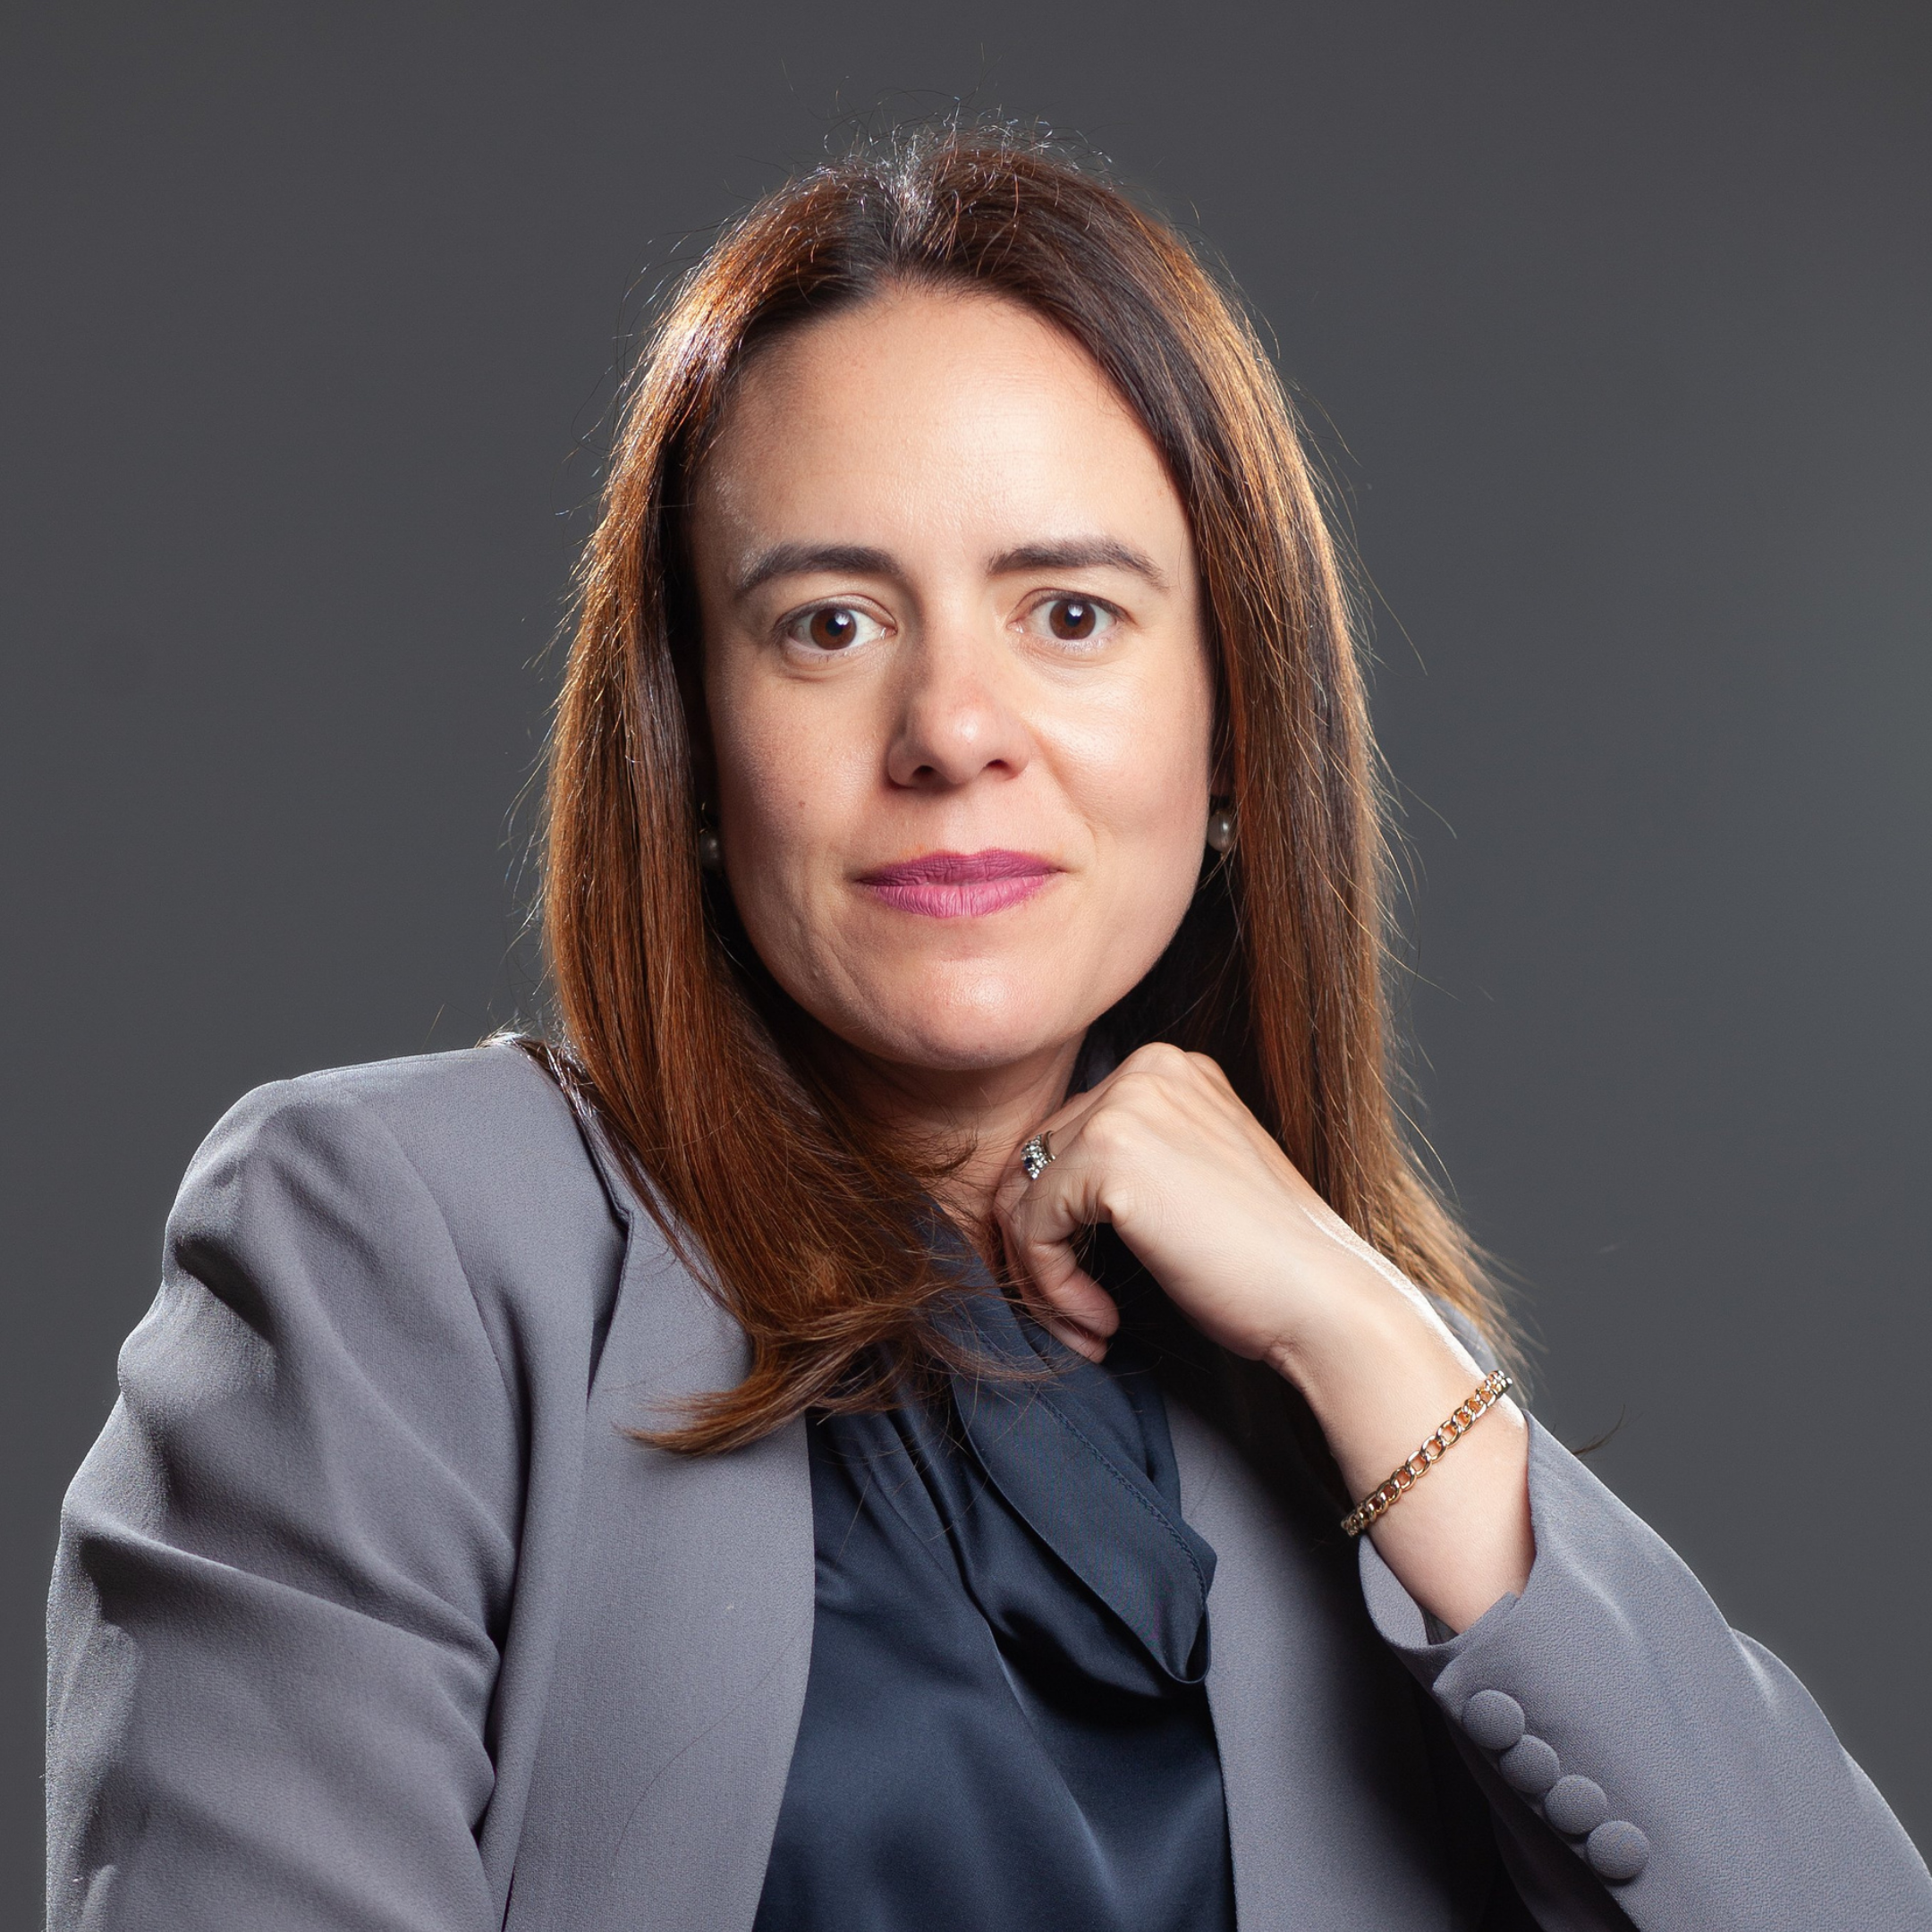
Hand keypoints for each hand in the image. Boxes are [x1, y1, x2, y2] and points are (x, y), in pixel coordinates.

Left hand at [993, 1042, 1532, 1630]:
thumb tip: (1025, 1190)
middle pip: (1034, 1162)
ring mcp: (1126, 1105)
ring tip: (1087, 1327)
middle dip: (1042, 1249)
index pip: (1065, 1137)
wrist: (1325, 1302)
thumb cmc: (1263, 1265)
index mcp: (1170, 1069)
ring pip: (1022, 1197)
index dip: (1058, 1220)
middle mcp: (1146, 1068)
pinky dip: (1052, 1289)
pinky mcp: (1108, 1156)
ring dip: (1042, 1277)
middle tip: (1078, 1317)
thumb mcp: (1187, 1184)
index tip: (1087, 1287)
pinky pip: (1032, 1230)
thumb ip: (1125, 1163)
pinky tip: (1102, 1324)